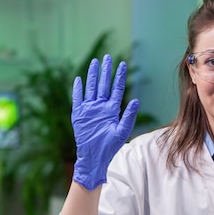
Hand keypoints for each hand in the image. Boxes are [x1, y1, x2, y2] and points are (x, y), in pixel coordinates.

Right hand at [71, 54, 138, 189]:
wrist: (94, 157)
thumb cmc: (109, 147)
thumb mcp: (122, 131)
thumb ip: (128, 116)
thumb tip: (136, 101)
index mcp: (111, 109)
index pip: (116, 89)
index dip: (119, 76)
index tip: (123, 64)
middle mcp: (100, 107)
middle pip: (103, 84)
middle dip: (106, 71)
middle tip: (108, 57)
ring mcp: (89, 109)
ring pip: (91, 88)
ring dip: (93, 75)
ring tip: (95, 62)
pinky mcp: (79, 114)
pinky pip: (78, 99)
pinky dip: (78, 89)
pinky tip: (78, 79)